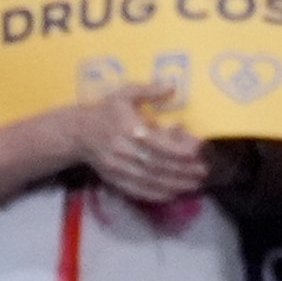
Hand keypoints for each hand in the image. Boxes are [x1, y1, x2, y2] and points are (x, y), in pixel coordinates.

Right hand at [70, 83, 207, 204]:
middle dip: (183, 170)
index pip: (158, 143)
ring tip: (195, 183)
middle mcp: (124, 151)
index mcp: (128, 128)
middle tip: (204, 171)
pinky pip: (139, 190)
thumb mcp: (125, 94)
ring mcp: (119, 168)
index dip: (179, 149)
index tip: (198, 150)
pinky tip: (173, 193)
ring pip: (151, 180)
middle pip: (158, 165)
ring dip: (175, 184)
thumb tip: (172, 85)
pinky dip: (157, 194)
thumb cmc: (105, 111)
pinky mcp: (115, 180)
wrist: (78, 133)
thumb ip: (149, 90)